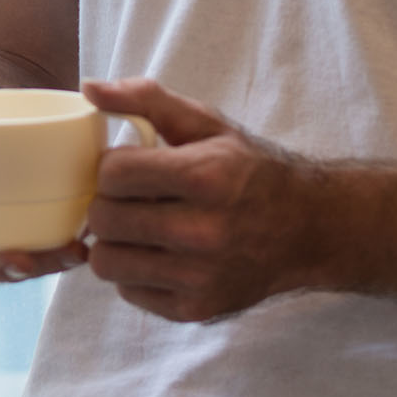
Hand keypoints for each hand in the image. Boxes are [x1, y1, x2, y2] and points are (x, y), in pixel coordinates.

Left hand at [81, 77, 316, 321]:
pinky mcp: (196, 309)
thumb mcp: (206, 124)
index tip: (127, 167)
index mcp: (205, 177)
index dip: (111, 167)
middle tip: (129, 198)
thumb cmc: (249, 171)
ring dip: (114, 242)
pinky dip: (134, 272)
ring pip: (107, 262)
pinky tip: (157, 254)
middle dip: (108, 203)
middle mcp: (203, 232)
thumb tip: (90, 88)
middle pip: (104, 220)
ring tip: (137, 227)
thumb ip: (146, 100)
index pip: (113, 174)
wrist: (307, 229)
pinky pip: (129, 292)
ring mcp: (200, 277)